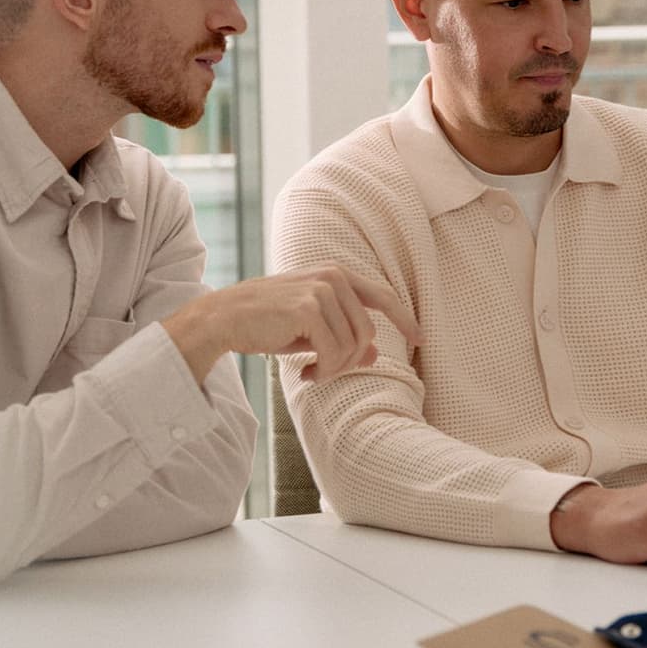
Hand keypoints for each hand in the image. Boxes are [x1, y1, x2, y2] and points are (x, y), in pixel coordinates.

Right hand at [164, 265, 422, 382]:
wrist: (225, 318)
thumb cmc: (267, 323)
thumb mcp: (312, 331)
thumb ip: (344, 337)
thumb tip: (375, 355)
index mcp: (336, 274)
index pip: (382, 295)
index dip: (404, 318)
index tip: (421, 338)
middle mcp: (333, 276)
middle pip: (367, 332)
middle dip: (348, 361)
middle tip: (322, 373)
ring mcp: (321, 289)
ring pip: (352, 345)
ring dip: (334, 369)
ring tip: (312, 372)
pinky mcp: (309, 308)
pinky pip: (334, 352)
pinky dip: (324, 370)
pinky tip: (305, 372)